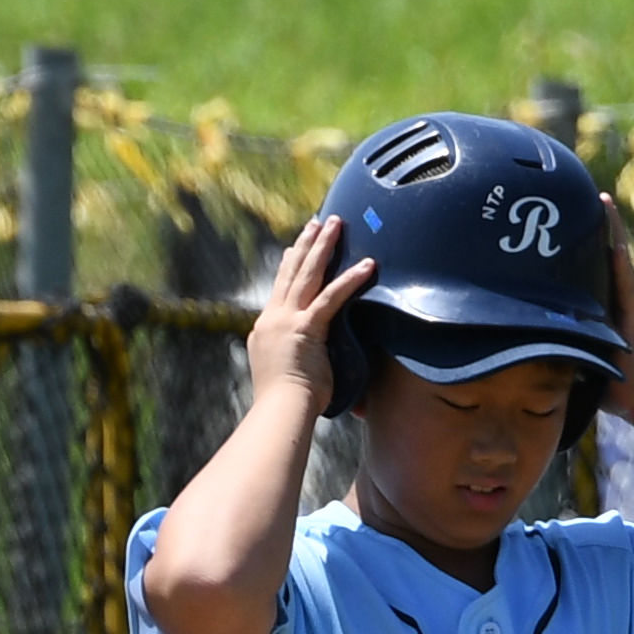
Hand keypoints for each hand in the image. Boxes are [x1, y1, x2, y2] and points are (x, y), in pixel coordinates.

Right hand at [251, 214, 374, 416]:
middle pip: (291, 272)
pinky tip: (367, 264)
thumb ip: (293, 360)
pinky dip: (350, 280)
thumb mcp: (285, 374)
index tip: (294, 247)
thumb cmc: (286, 405)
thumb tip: (305, 364)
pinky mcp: (306, 328)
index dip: (288, 265)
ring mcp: (287, 321)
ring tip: (336, 223)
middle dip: (306, 244)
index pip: (279, 289)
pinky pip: (332, 298)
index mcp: (266, 329)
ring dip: (323, 246)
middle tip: (318, 222)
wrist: (279, 411)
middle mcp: (273, 318)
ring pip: (307, 274)